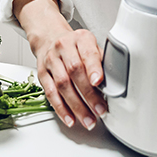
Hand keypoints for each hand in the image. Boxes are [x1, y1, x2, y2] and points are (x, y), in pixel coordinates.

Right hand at [13, 0, 106, 129]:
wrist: (50, 37)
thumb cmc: (75, 45)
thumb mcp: (91, 44)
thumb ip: (101, 61)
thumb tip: (114, 82)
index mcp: (80, 38)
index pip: (87, 53)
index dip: (93, 68)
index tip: (99, 82)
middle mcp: (64, 47)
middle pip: (74, 71)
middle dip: (88, 94)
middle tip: (99, 110)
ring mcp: (51, 60)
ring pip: (62, 85)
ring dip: (76, 106)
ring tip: (88, 119)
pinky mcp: (41, 73)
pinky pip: (50, 93)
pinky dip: (61, 108)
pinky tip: (70, 118)